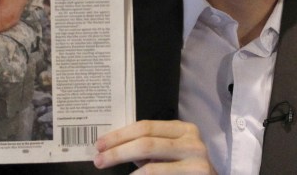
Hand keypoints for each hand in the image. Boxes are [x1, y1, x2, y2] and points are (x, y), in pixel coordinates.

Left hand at [93, 120, 215, 173]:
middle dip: (117, 151)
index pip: (145, 126)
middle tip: (98, 159)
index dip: (120, 135)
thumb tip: (112, 146)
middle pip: (146, 142)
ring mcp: (197, 159)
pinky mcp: (198, 174)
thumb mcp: (169, 152)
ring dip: (124, 164)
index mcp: (183, 128)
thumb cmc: (185, 169)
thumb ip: (148, 147)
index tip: (99, 144)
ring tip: (107, 167)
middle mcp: (191, 140)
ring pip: (150, 163)